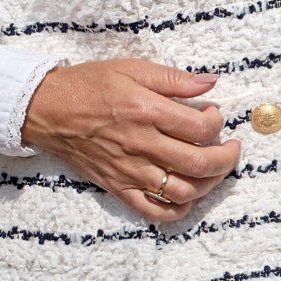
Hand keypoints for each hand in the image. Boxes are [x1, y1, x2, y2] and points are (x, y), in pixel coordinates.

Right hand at [21, 57, 240, 222]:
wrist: (49, 110)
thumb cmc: (90, 85)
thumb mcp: (132, 69)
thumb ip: (174, 79)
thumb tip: (210, 82)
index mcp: (147, 111)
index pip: (201, 129)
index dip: (217, 123)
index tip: (213, 115)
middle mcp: (141, 145)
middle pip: (200, 164)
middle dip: (226, 158)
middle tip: (231, 148)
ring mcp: (130, 171)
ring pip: (183, 191)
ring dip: (209, 184)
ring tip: (213, 170)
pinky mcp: (118, 188)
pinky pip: (154, 211)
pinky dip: (178, 210)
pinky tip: (187, 196)